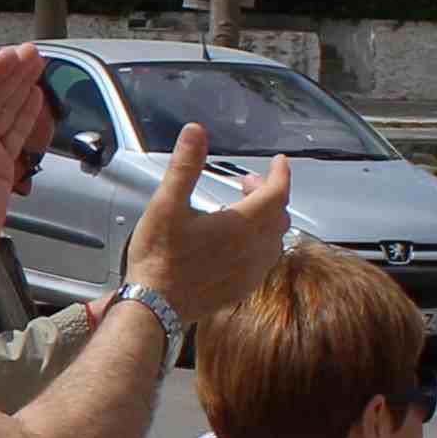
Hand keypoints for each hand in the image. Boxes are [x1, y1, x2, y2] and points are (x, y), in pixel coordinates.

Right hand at [121, 130, 293, 324]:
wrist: (155, 306)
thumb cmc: (159, 256)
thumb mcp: (166, 204)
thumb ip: (185, 166)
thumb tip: (195, 131)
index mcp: (241, 225)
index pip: (277, 193)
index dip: (281, 174)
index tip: (279, 162)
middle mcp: (254, 249)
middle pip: (278, 215)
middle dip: (269, 194)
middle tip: (248, 183)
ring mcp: (251, 271)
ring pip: (274, 239)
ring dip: (266, 219)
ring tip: (240, 211)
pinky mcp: (243, 287)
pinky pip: (264, 260)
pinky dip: (259, 243)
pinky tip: (237, 242)